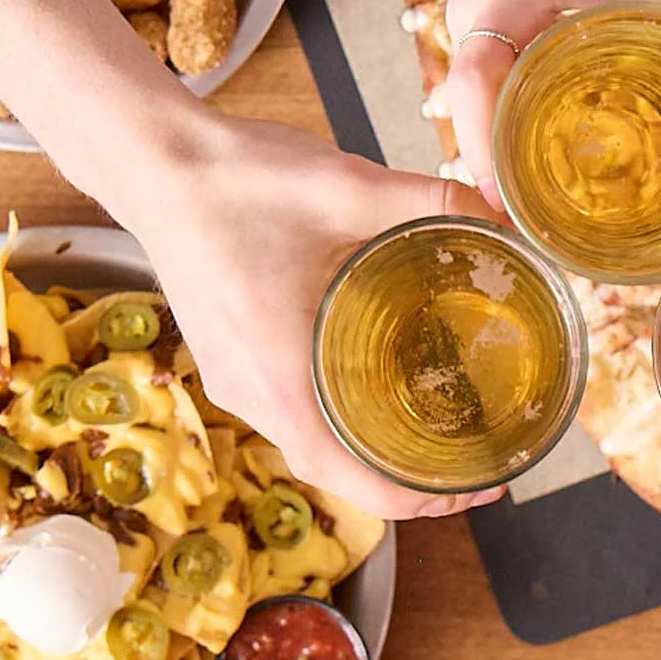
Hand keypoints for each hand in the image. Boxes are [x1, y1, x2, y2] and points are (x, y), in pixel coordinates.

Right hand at [110, 111, 506, 519]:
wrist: (155, 159)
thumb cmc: (238, 179)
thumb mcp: (348, 186)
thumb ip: (433, 201)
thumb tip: (504, 221)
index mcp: (278, 375)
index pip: (351, 478)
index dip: (418, 500)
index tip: (476, 492)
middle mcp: (251, 393)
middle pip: (337, 472)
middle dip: (408, 482)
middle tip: (477, 466)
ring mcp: (233, 379)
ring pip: (313, 444)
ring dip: (372, 454)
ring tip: (439, 435)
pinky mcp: (230, 357)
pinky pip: (292, 412)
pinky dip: (340, 420)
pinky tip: (378, 390)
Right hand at [442, 0, 660, 205]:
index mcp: (503, 1)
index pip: (472, 86)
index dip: (483, 151)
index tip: (506, 203)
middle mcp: (472, 9)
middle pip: (462, 107)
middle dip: (490, 168)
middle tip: (531, 225)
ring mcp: (471, 9)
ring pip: (470, 95)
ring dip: (495, 145)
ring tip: (534, 203)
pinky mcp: (484, 11)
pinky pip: (483, 75)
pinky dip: (502, 114)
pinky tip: (535, 149)